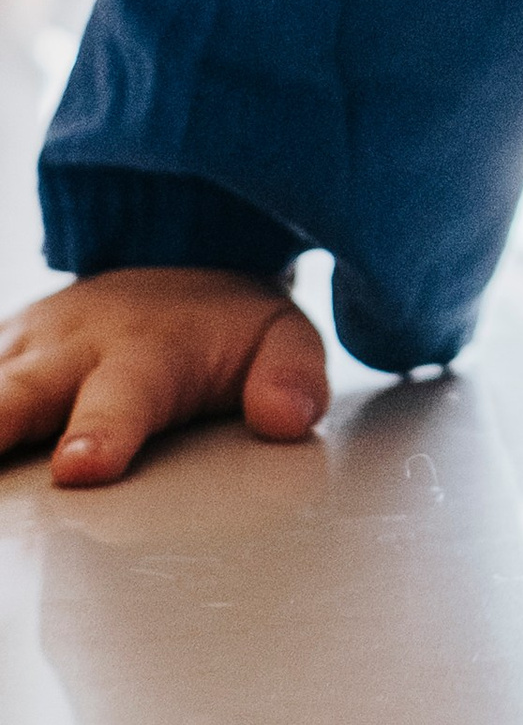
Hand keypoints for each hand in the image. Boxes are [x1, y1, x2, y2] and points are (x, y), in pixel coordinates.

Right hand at [0, 269, 328, 486]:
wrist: (170, 256)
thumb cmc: (222, 325)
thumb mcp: (281, 338)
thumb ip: (292, 378)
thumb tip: (288, 419)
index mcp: (142, 355)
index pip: (121, 400)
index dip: (101, 432)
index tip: (80, 468)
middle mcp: (67, 350)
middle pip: (13, 396)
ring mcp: (17, 352)